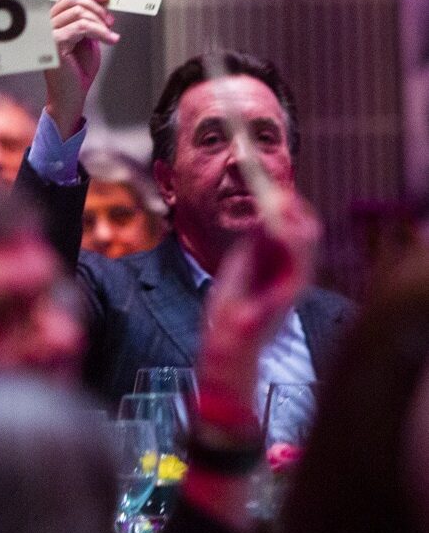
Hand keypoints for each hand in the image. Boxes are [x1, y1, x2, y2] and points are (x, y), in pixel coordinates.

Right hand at [45, 0, 118, 137]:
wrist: (72, 96)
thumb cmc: (78, 70)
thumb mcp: (87, 38)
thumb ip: (90, 20)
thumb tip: (102, 0)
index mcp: (53, 20)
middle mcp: (46, 24)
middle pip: (73, 0)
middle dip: (97, 7)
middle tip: (111, 21)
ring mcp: (47, 33)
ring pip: (79, 13)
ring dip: (101, 22)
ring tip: (110, 34)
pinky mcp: (54, 43)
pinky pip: (82, 27)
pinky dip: (101, 32)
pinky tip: (111, 40)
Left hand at [197, 189, 319, 402]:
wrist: (225, 345)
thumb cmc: (231, 313)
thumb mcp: (239, 270)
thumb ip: (252, 247)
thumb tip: (260, 219)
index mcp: (281, 267)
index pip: (295, 229)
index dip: (287, 206)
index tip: (272, 187)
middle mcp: (294, 273)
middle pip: (307, 231)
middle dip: (294, 207)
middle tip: (276, 188)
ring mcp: (294, 284)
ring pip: (308, 244)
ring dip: (294, 218)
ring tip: (279, 199)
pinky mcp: (289, 295)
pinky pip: (298, 264)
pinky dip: (291, 241)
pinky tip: (277, 225)